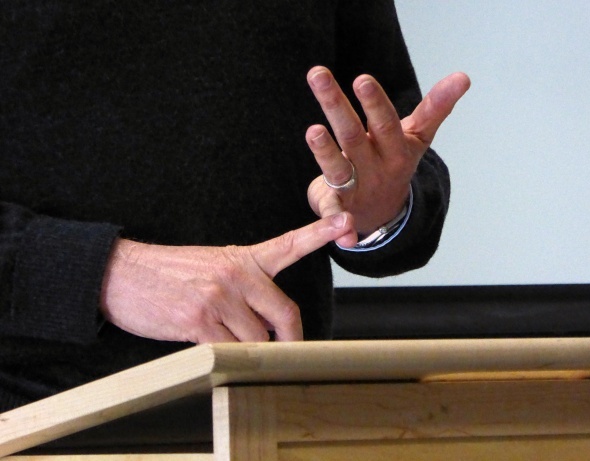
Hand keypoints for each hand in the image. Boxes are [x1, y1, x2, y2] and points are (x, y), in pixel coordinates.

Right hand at [100, 212, 352, 342]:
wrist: (122, 274)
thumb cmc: (169, 274)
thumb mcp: (213, 267)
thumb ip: (246, 289)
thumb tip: (268, 325)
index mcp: (243, 259)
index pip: (289, 245)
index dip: (320, 234)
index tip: (346, 221)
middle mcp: (236, 275)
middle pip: (285, 314)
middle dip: (291, 341)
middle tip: (290, 353)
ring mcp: (219, 298)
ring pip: (257, 341)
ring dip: (250, 351)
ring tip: (229, 342)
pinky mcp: (200, 322)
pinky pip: (230, 352)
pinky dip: (227, 358)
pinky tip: (212, 349)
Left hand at [305, 66, 470, 247]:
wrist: (383, 213)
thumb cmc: (394, 163)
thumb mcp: (417, 138)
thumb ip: (435, 108)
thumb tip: (464, 76)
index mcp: (395, 149)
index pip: (386, 123)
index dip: (375, 104)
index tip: (362, 79)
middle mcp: (375, 168)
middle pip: (353, 135)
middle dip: (336, 107)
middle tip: (318, 76)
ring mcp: (356, 188)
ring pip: (337, 168)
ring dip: (325, 152)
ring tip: (313, 131)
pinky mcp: (338, 207)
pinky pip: (332, 214)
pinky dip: (333, 224)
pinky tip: (337, 230)